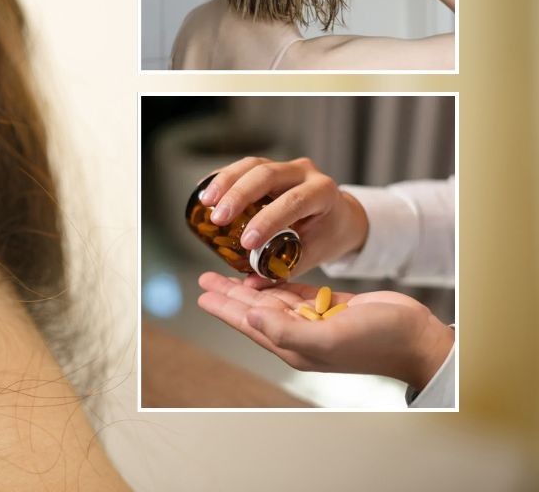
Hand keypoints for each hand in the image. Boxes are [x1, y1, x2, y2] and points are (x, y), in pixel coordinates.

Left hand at [197, 273, 453, 390]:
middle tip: (204, 278)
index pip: (249, 324)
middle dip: (228, 294)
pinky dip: (276, 282)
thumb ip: (286, 330)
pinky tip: (262, 273)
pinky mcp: (329, 306)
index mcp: (294, 346)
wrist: (416, 338)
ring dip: (248, 286)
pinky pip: (294, 292)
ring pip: (271, 300)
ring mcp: (314, 320)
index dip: (224, 309)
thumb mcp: (329, 339)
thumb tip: (250, 318)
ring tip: (226, 274)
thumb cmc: (378, 341)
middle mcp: (299, 334)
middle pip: (253, 310)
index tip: (202, 295)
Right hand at [198, 157, 367, 286]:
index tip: (246, 242)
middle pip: (268, 175)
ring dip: (225, 182)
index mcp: (323, 193)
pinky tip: (207, 192)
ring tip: (206, 202)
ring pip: (252, 165)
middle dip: (239, 196)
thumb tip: (251, 283)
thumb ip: (285, 268)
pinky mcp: (269, 166)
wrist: (340, 216)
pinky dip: (224, 178)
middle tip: (218, 219)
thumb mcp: (314, 254)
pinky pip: (244, 167)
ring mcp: (286, 166)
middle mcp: (305, 173)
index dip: (268, 220)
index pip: (294, 201)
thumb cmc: (328, 236)